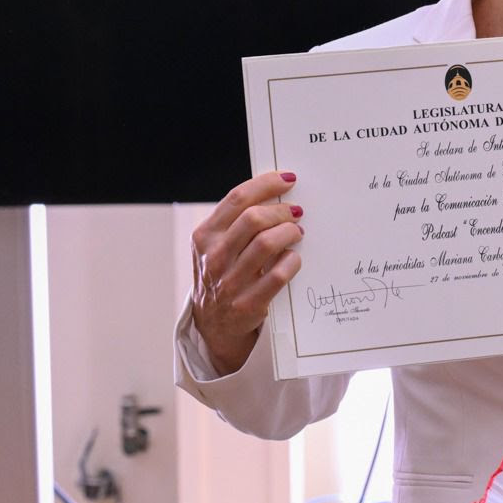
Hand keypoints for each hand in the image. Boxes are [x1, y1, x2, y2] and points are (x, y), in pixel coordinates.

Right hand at [190, 170, 303, 374]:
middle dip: (281, 210)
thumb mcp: (217, 244)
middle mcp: (214, 257)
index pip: (237, 199)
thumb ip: (238, 220)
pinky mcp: (248, 303)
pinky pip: (278, 275)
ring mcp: (230, 282)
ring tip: (297, 231)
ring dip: (289, 232)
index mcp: (205, 236)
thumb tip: (278, 191)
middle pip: (254, 218)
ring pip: (267, 244)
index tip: (288, 179)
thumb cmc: (223, 272)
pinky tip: (293, 258)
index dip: (266, 184)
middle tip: (296, 211)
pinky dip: (291, 261)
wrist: (214, 322)